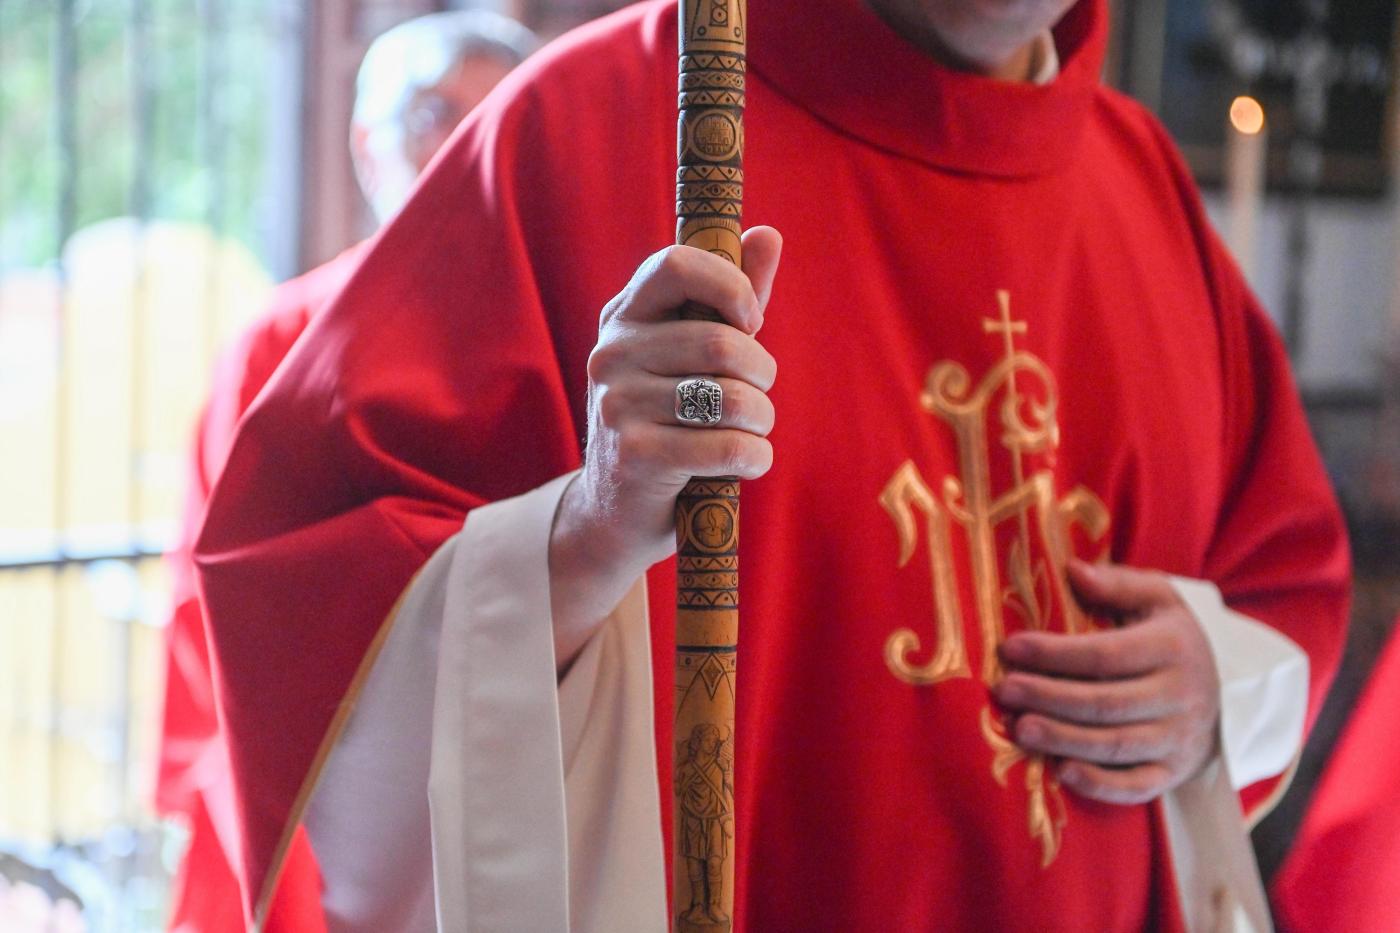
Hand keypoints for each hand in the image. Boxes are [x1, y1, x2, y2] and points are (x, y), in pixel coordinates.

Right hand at [549, 227, 782, 666]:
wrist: (615, 511)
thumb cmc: (667, 421)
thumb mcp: (693, 356)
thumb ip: (731, 298)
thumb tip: (767, 235)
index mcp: (625, 316)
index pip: (676, 264)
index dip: (729, 286)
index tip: (751, 322)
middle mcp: (611, 354)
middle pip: (720, 343)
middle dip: (762, 373)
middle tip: (759, 395)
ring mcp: (616, 405)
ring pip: (730, 398)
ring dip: (762, 419)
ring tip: (754, 431)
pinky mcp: (634, 456)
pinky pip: (726, 446)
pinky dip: (755, 457)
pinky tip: (751, 462)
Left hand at [992, 560, 1220, 804]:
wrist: (1228, 690)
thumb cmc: (1172, 637)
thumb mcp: (1157, 598)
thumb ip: (1117, 584)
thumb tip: (1073, 569)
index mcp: (1171, 649)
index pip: (1105, 654)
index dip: (1054, 653)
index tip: (1009, 648)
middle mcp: (1178, 697)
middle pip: (1105, 703)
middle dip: (1049, 697)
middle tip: (1004, 690)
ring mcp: (1177, 740)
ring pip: (1115, 745)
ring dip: (1063, 740)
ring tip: (1019, 729)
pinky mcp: (1173, 773)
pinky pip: (1136, 787)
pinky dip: (1100, 785)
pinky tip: (1061, 772)